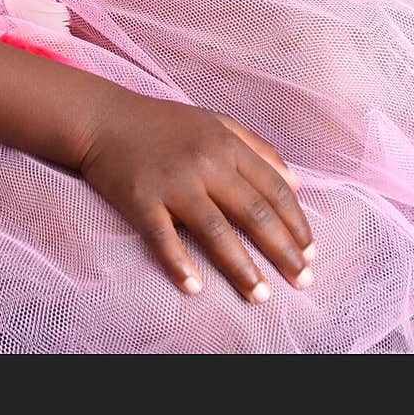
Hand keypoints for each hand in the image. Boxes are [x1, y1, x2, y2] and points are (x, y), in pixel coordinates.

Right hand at [79, 89, 314, 302]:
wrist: (103, 118)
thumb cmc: (162, 123)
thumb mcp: (214, 122)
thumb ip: (256, 148)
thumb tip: (296, 184)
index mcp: (225, 144)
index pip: (273, 189)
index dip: (296, 223)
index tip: (311, 253)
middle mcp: (204, 162)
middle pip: (253, 213)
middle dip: (283, 251)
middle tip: (303, 282)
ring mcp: (172, 182)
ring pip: (215, 231)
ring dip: (241, 268)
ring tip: (260, 296)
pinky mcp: (140, 199)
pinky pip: (163, 237)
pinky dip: (179, 264)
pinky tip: (194, 288)